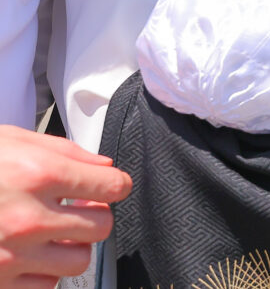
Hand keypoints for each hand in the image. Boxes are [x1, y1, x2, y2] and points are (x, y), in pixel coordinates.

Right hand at [0, 124, 131, 286]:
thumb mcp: (11, 141)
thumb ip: (64, 153)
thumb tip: (104, 168)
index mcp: (37, 175)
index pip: (111, 186)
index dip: (114, 185)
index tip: (111, 187)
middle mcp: (27, 217)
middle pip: (101, 226)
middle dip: (95, 215)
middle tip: (79, 209)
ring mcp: (10, 254)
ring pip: (78, 260)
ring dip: (72, 246)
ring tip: (53, 233)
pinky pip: (46, 286)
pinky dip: (43, 272)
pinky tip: (28, 254)